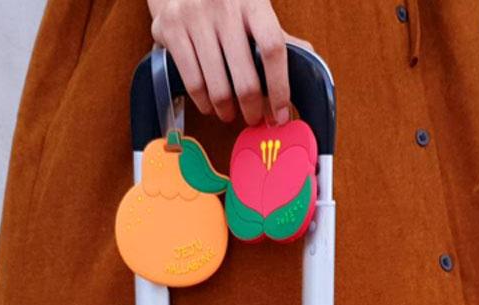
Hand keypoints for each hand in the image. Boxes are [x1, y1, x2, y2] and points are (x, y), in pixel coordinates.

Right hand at [148, 0, 309, 125]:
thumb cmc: (223, 1)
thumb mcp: (252, 8)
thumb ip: (274, 34)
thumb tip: (308, 60)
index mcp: (253, 2)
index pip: (273, 49)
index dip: (280, 87)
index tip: (280, 112)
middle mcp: (224, 7)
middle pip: (245, 78)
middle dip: (252, 109)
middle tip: (254, 118)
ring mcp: (195, 18)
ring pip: (217, 86)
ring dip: (227, 110)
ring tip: (230, 115)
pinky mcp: (170, 30)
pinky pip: (192, 81)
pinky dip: (204, 102)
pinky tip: (210, 106)